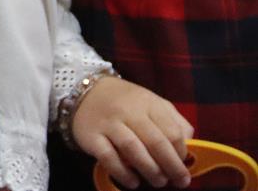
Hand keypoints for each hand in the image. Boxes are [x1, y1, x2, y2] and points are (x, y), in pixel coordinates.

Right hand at [72, 75, 193, 188]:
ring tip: (158, 182)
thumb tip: (189, 146)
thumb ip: (173, 121)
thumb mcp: (152, 103)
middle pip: (155, 142)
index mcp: (148, 103)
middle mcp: (127, 111)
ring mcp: (108, 123)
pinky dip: (122, 172)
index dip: (182, 152)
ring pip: (133, 149)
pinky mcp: (90, 136)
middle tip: (179, 181)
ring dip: (150, 170)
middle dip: (171, 166)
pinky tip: (132, 181)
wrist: (84, 90)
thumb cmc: (126, 102)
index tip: (184, 164)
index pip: (172, 131)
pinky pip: (108, 157)